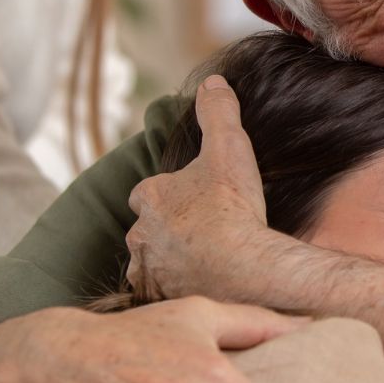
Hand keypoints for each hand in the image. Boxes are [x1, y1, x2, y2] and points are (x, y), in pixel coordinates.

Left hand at [127, 76, 271, 300]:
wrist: (243, 269)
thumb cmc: (233, 209)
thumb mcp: (230, 148)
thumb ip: (219, 112)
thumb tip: (213, 82)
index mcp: (151, 197)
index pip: (149, 193)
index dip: (172, 195)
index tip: (197, 199)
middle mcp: (140, 236)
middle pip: (148, 230)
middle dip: (167, 230)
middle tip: (203, 232)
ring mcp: (148, 271)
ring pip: (152, 263)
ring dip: (170, 261)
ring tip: (204, 263)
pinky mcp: (158, 300)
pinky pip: (161, 293)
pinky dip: (176, 289)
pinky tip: (201, 287)